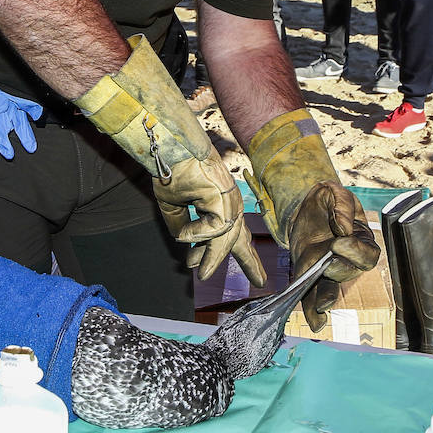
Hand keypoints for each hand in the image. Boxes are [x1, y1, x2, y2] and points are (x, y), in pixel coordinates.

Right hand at [153, 154, 265, 284]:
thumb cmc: (173, 171)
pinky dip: (198, 234)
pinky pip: (215, 228)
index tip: (254, 275)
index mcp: (220, 204)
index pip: (234, 234)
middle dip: (250, 262)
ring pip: (226, 238)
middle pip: (240, 239)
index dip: (244, 255)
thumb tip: (185, 244)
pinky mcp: (225, 200)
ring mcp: (229, 201)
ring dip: (211, 257)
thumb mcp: (175, 207)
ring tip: (198, 271)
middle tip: (261, 282)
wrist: (171, 150)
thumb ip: (183, 227)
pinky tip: (185, 234)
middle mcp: (229, 203)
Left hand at [284, 181, 379, 329]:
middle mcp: (348, 260)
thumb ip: (342, 205)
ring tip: (321, 306)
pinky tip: (314, 322)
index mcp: (361, 240)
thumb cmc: (326, 199)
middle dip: (339, 271)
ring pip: (331, 288)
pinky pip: (311, 294)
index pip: (367, 254)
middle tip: (327, 264)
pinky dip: (311, 309)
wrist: (302, 206)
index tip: (339, 241)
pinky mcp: (309, 273)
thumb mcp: (333, 192)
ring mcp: (328, 269)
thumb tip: (344, 228)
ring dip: (326, 298)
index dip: (355, 251)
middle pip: (350, 273)